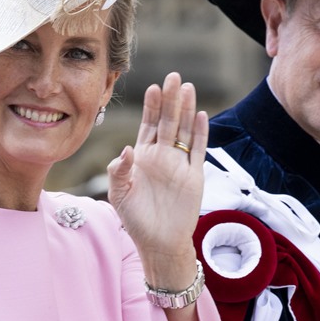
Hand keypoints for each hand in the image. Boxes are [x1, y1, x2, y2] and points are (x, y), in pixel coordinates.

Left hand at [106, 72, 207, 289]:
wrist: (159, 243)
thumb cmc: (136, 220)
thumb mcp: (119, 195)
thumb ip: (118, 171)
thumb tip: (127, 149)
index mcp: (143, 157)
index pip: (148, 125)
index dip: (151, 107)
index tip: (153, 88)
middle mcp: (162, 156)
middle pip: (168, 121)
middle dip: (171, 99)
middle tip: (174, 76)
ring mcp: (179, 164)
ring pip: (184, 131)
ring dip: (187, 110)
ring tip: (188, 88)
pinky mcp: (194, 176)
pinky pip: (198, 150)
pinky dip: (200, 133)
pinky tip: (201, 115)